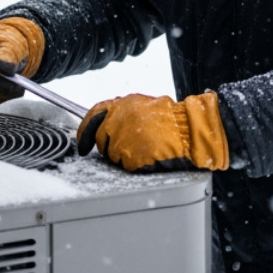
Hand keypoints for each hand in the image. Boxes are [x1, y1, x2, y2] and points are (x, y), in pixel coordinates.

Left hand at [76, 91, 229, 171]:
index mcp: (122, 105)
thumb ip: (124, 113)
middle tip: (130, 146)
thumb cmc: (173, 121)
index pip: (93, 116)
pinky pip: (127, 166)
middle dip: (111, 146)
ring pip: (113, 156)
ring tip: (146, 149)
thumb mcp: (144, 106)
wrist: (190, 131)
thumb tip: (108, 123)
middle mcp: (119, 121)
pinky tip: (148, 157)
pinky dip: (136, 165)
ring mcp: (124, 140)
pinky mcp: (131, 157)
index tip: (82, 144)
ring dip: (125, 157)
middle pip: (102, 140)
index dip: (85, 132)